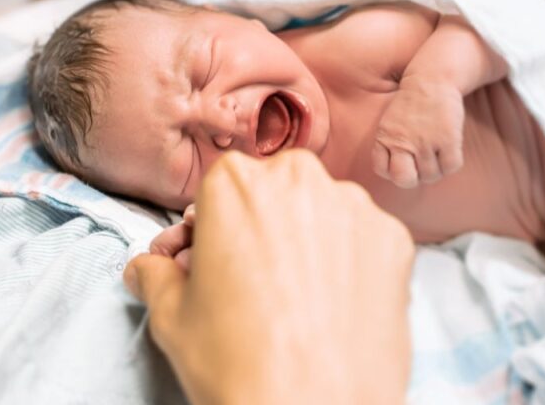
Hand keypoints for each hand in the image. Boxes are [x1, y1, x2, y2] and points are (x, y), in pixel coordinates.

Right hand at [124, 150, 414, 404]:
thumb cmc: (241, 365)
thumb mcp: (171, 317)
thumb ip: (156, 275)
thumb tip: (149, 269)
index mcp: (235, 183)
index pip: (217, 190)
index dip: (207, 229)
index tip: (204, 259)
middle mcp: (299, 179)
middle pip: (272, 192)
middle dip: (257, 228)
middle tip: (245, 280)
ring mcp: (354, 207)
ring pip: (321, 212)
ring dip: (305, 241)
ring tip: (291, 297)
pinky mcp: (395, 240)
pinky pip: (363, 239)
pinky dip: (349, 263)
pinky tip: (331, 304)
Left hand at [373, 77, 464, 187]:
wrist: (432, 79)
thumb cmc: (411, 105)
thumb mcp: (389, 122)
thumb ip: (389, 145)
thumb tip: (398, 175)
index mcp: (385, 137)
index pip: (382, 170)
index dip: (392, 171)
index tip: (402, 161)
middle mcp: (403, 141)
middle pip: (404, 180)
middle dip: (414, 178)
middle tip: (421, 166)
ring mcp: (426, 142)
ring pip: (431, 176)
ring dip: (436, 169)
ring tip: (437, 153)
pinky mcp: (448, 139)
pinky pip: (451, 167)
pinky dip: (451, 164)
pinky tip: (449, 151)